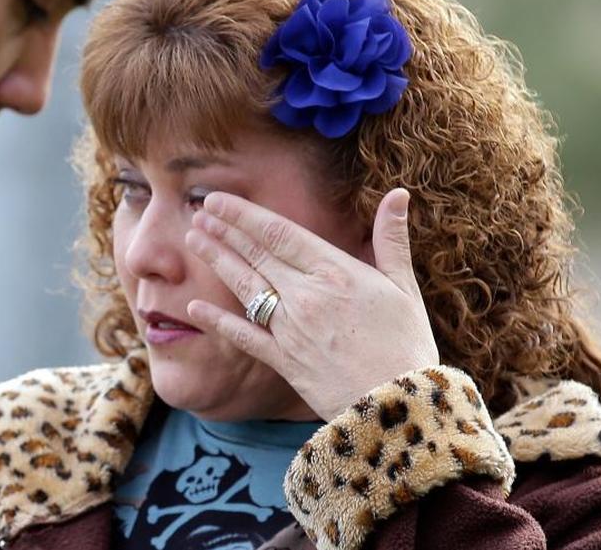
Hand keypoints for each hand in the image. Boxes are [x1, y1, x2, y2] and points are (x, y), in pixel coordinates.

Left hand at [184, 188, 438, 420]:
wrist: (399, 407)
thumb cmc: (407, 345)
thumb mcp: (403, 287)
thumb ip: (391, 239)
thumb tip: (398, 192)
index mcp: (335, 273)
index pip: (279, 233)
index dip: (244, 214)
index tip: (219, 200)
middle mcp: (306, 296)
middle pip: (256, 255)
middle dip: (224, 231)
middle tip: (198, 213)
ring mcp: (290, 329)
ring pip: (245, 287)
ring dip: (217, 261)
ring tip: (194, 240)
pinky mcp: (282, 361)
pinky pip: (243, 336)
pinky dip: (217, 321)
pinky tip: (193, 307)